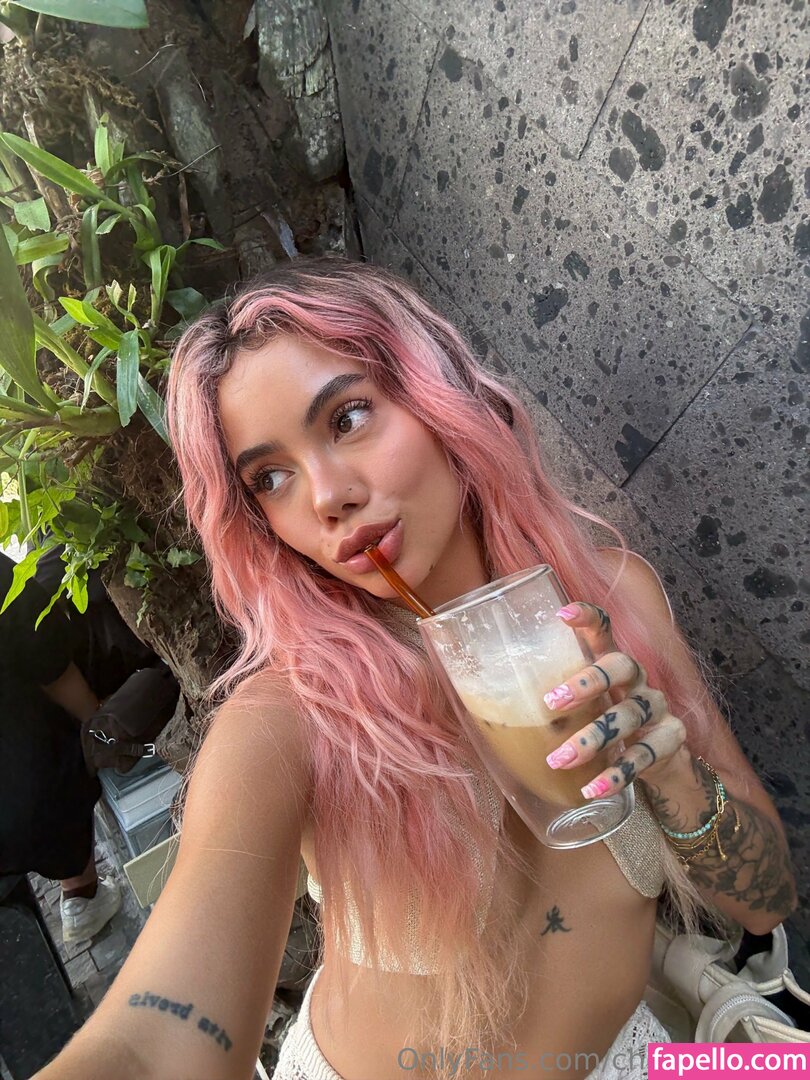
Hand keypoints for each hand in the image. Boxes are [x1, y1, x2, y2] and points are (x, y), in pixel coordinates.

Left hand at [542, 602, 687, 798]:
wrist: (661, 760)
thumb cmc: (607, 722)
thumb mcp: (586, 706)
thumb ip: (553, 702)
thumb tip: (482, 710)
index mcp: (612, 664)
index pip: (603, 630)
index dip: (588, 616)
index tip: (562, 614)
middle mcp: (637, 679)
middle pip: (620, 666)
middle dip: (587, 682)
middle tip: (551, 701)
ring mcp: (657, 708)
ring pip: (628, 716)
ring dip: (592, 738)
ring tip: (559, 760)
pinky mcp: (670, 739)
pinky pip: (644, 757)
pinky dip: (616, 774)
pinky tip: (592, 788)